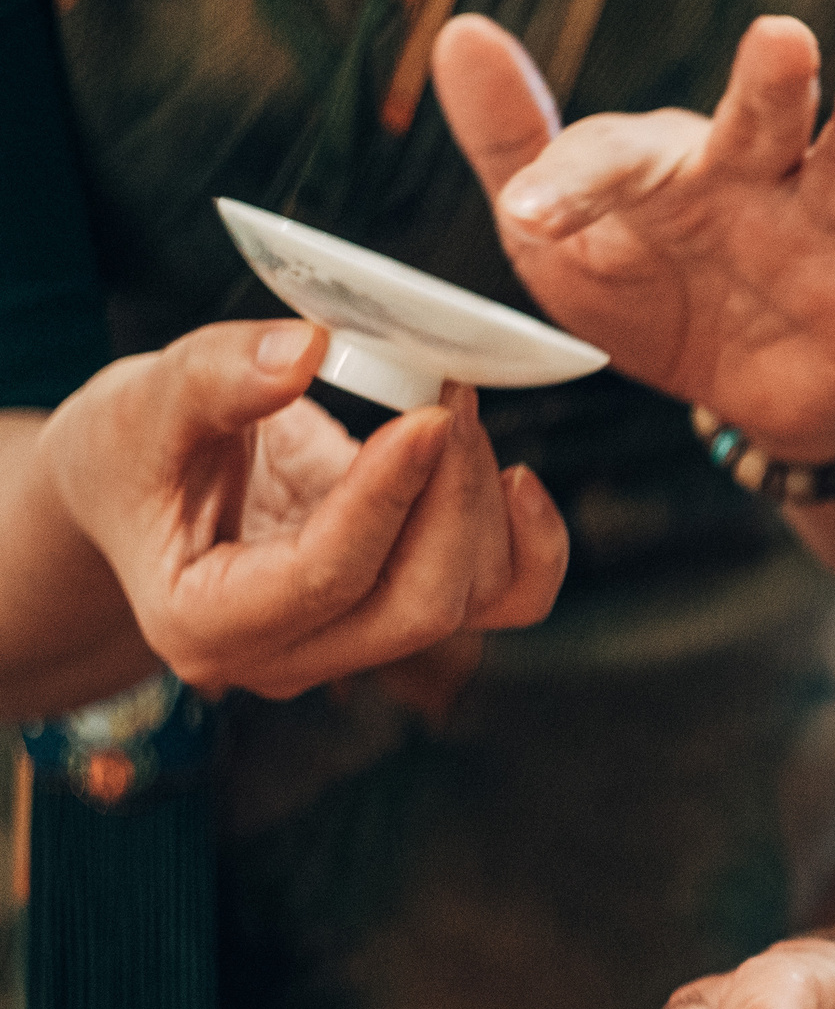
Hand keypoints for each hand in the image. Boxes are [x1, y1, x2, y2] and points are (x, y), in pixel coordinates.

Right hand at [40, 320, 566, 700]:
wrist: (140, 488)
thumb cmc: (127, 454)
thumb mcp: (139, 404)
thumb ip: (214, 379)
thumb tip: (307, 349)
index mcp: (207, 626)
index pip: (327, 577)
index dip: (388, 494)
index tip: (427, 414)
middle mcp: (289, 658)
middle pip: (417, 606)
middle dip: (451, 496)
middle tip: (449, 395)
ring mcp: (355, 643)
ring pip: (471, 602)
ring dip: (483, 501)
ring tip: (456, 405)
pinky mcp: (406, 606)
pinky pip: (505, 600)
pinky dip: (532, 545)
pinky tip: (521, 481)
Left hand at [434, 14, 834, 462]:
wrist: (750, 387)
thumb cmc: (652, 292)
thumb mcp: (561, 242)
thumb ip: (516, 148)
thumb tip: (461, 33)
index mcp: (669, 167)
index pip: (617, 161)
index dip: (572, 181)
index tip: (527, 212)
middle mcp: (755, 180)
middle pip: (766, 117)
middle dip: (773, 80)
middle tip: (778, 41)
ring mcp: (824, 235)